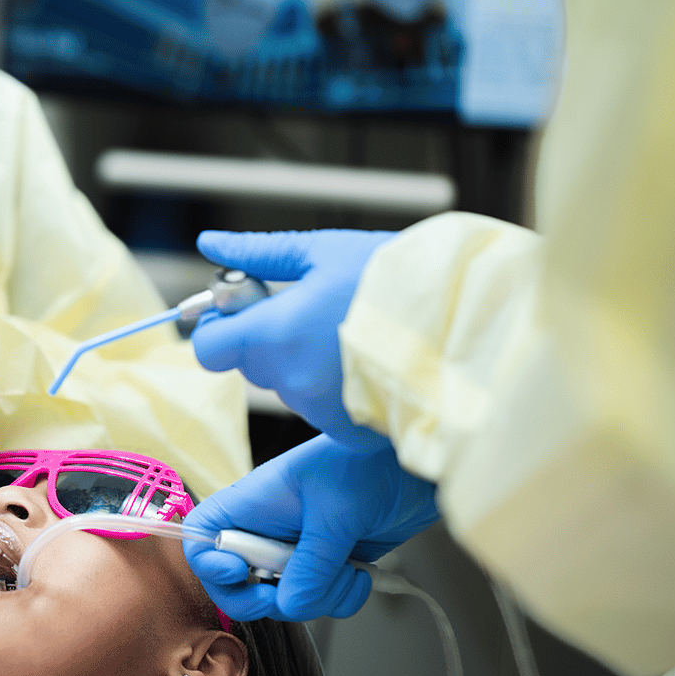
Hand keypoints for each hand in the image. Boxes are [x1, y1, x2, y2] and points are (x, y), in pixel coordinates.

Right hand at [182, 435, 438, 621]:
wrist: (416, 470)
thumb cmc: (368, 464)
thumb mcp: (337, 514)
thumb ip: (310, 565)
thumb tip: (289, 605)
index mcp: (254, 502)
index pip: (203, 536)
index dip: (209, 563)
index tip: (239, 573)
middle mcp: (268, 529)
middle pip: (237, 584)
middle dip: (266, 599)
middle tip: (292, 595)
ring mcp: (296, 550)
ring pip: (284, 599)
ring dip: (319, 597)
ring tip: (348, 569)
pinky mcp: (325, 566)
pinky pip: (318, 601)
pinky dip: (341, 598)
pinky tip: (360, 574)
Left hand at [191, 229, 393, 451]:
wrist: (465, 320)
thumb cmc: (396, 280)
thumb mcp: (322, 252)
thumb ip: (259, 254)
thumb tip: (212, 243)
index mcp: (273, 334)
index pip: (209, 348)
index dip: (218, 329)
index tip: (240, 312)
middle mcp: (291, 380)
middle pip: (251, 366)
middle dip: (268, 339)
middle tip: (309, 311)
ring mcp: (320, 411)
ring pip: (290, 386)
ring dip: (305, 364)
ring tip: (349, 333)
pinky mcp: (349, 432)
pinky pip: (323, 410)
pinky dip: (336, 390)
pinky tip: (364, 363)